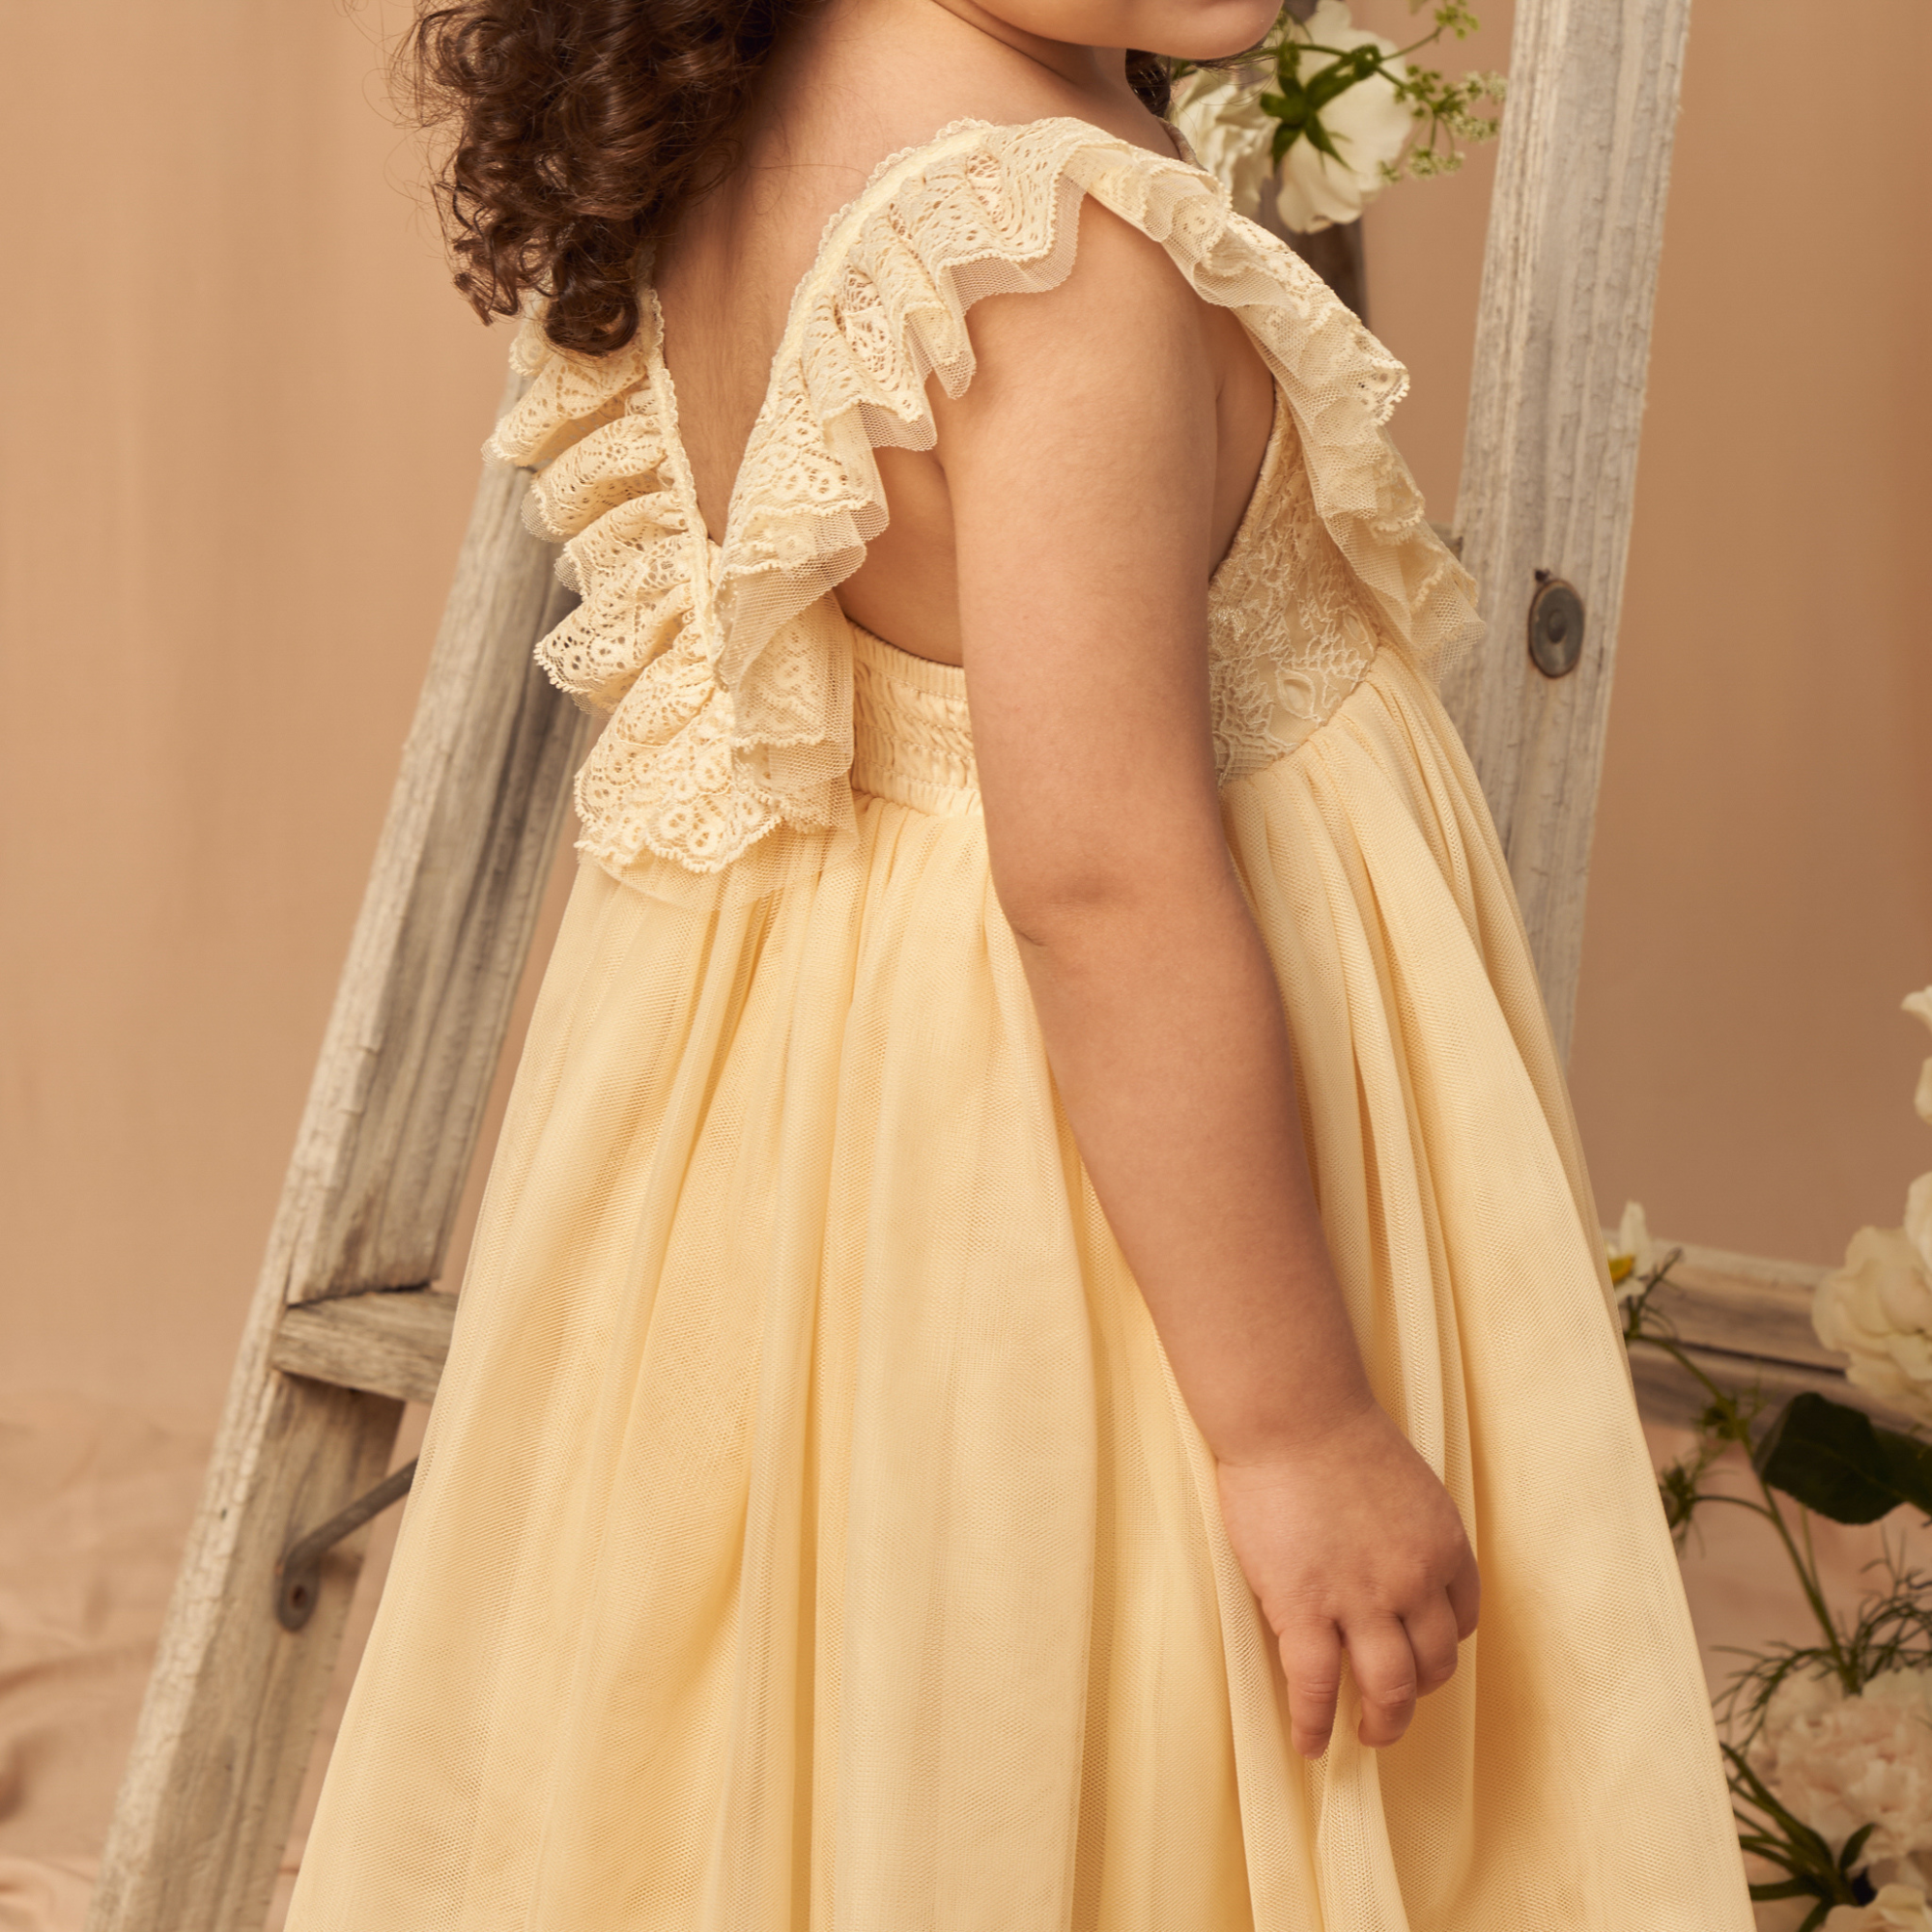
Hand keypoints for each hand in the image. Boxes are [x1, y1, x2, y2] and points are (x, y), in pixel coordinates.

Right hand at [1215, 1403, 1478, 1758]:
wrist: (1291, 1415)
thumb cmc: (1336, 1435)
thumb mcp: (1407, 1485)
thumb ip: (1410, 1534)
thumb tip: (1392, 1568)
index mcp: (1445, 1547)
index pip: (1461, 1619)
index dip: (1441, 1644)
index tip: (1420, 1655)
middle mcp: (1415, 1583)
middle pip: (1433, 1664)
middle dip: (1416, 1694)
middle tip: (1392, 1708)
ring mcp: (1361, 1601)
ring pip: (1387, 1689)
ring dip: (1382, 1724)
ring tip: (1365, 1735)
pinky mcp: (1304, 1609)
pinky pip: (1316, 1686)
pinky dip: (1315, 1724)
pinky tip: (1309, 1743)